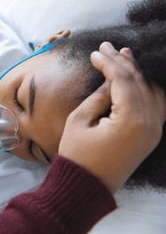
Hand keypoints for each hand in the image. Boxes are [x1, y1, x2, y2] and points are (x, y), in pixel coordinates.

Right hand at [59, 42, 165, 193]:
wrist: (85, 187)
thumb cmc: (76, 155)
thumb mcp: (79, 120)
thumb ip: (99, 95)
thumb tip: (110, 80)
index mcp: (132, 119)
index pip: (123, 80)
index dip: (108, 62)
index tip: (94, 52)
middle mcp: (151, 123)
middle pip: (139, 82)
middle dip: (122, 62)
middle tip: (107, 47)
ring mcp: (154, 131)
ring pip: (152, 91)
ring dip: (137, 73)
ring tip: (124, 56)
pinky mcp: (151, 137)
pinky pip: (156, 105)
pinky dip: (146, 89)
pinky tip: (137, 79)